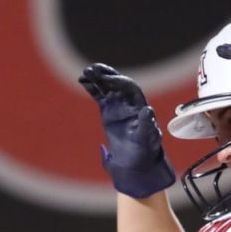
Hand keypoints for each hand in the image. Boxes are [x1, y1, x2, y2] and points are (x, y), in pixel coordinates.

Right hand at [77, 63, 175, 198]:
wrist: (137, 162)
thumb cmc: (146, 151)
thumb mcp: (148, 139)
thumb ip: (147, 124)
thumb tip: (147, 110)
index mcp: (139, 105)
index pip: (129, 87)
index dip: (118, 81)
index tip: (106, 80)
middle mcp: (129, 102)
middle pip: (117, 83)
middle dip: (106, 75)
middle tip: (92, 69)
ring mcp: (118, 105)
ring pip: (107, 87)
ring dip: (97, 78)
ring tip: (85, 72)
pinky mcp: (108, 111)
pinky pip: (99, 95)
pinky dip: (92, 88)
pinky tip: (82, 80)